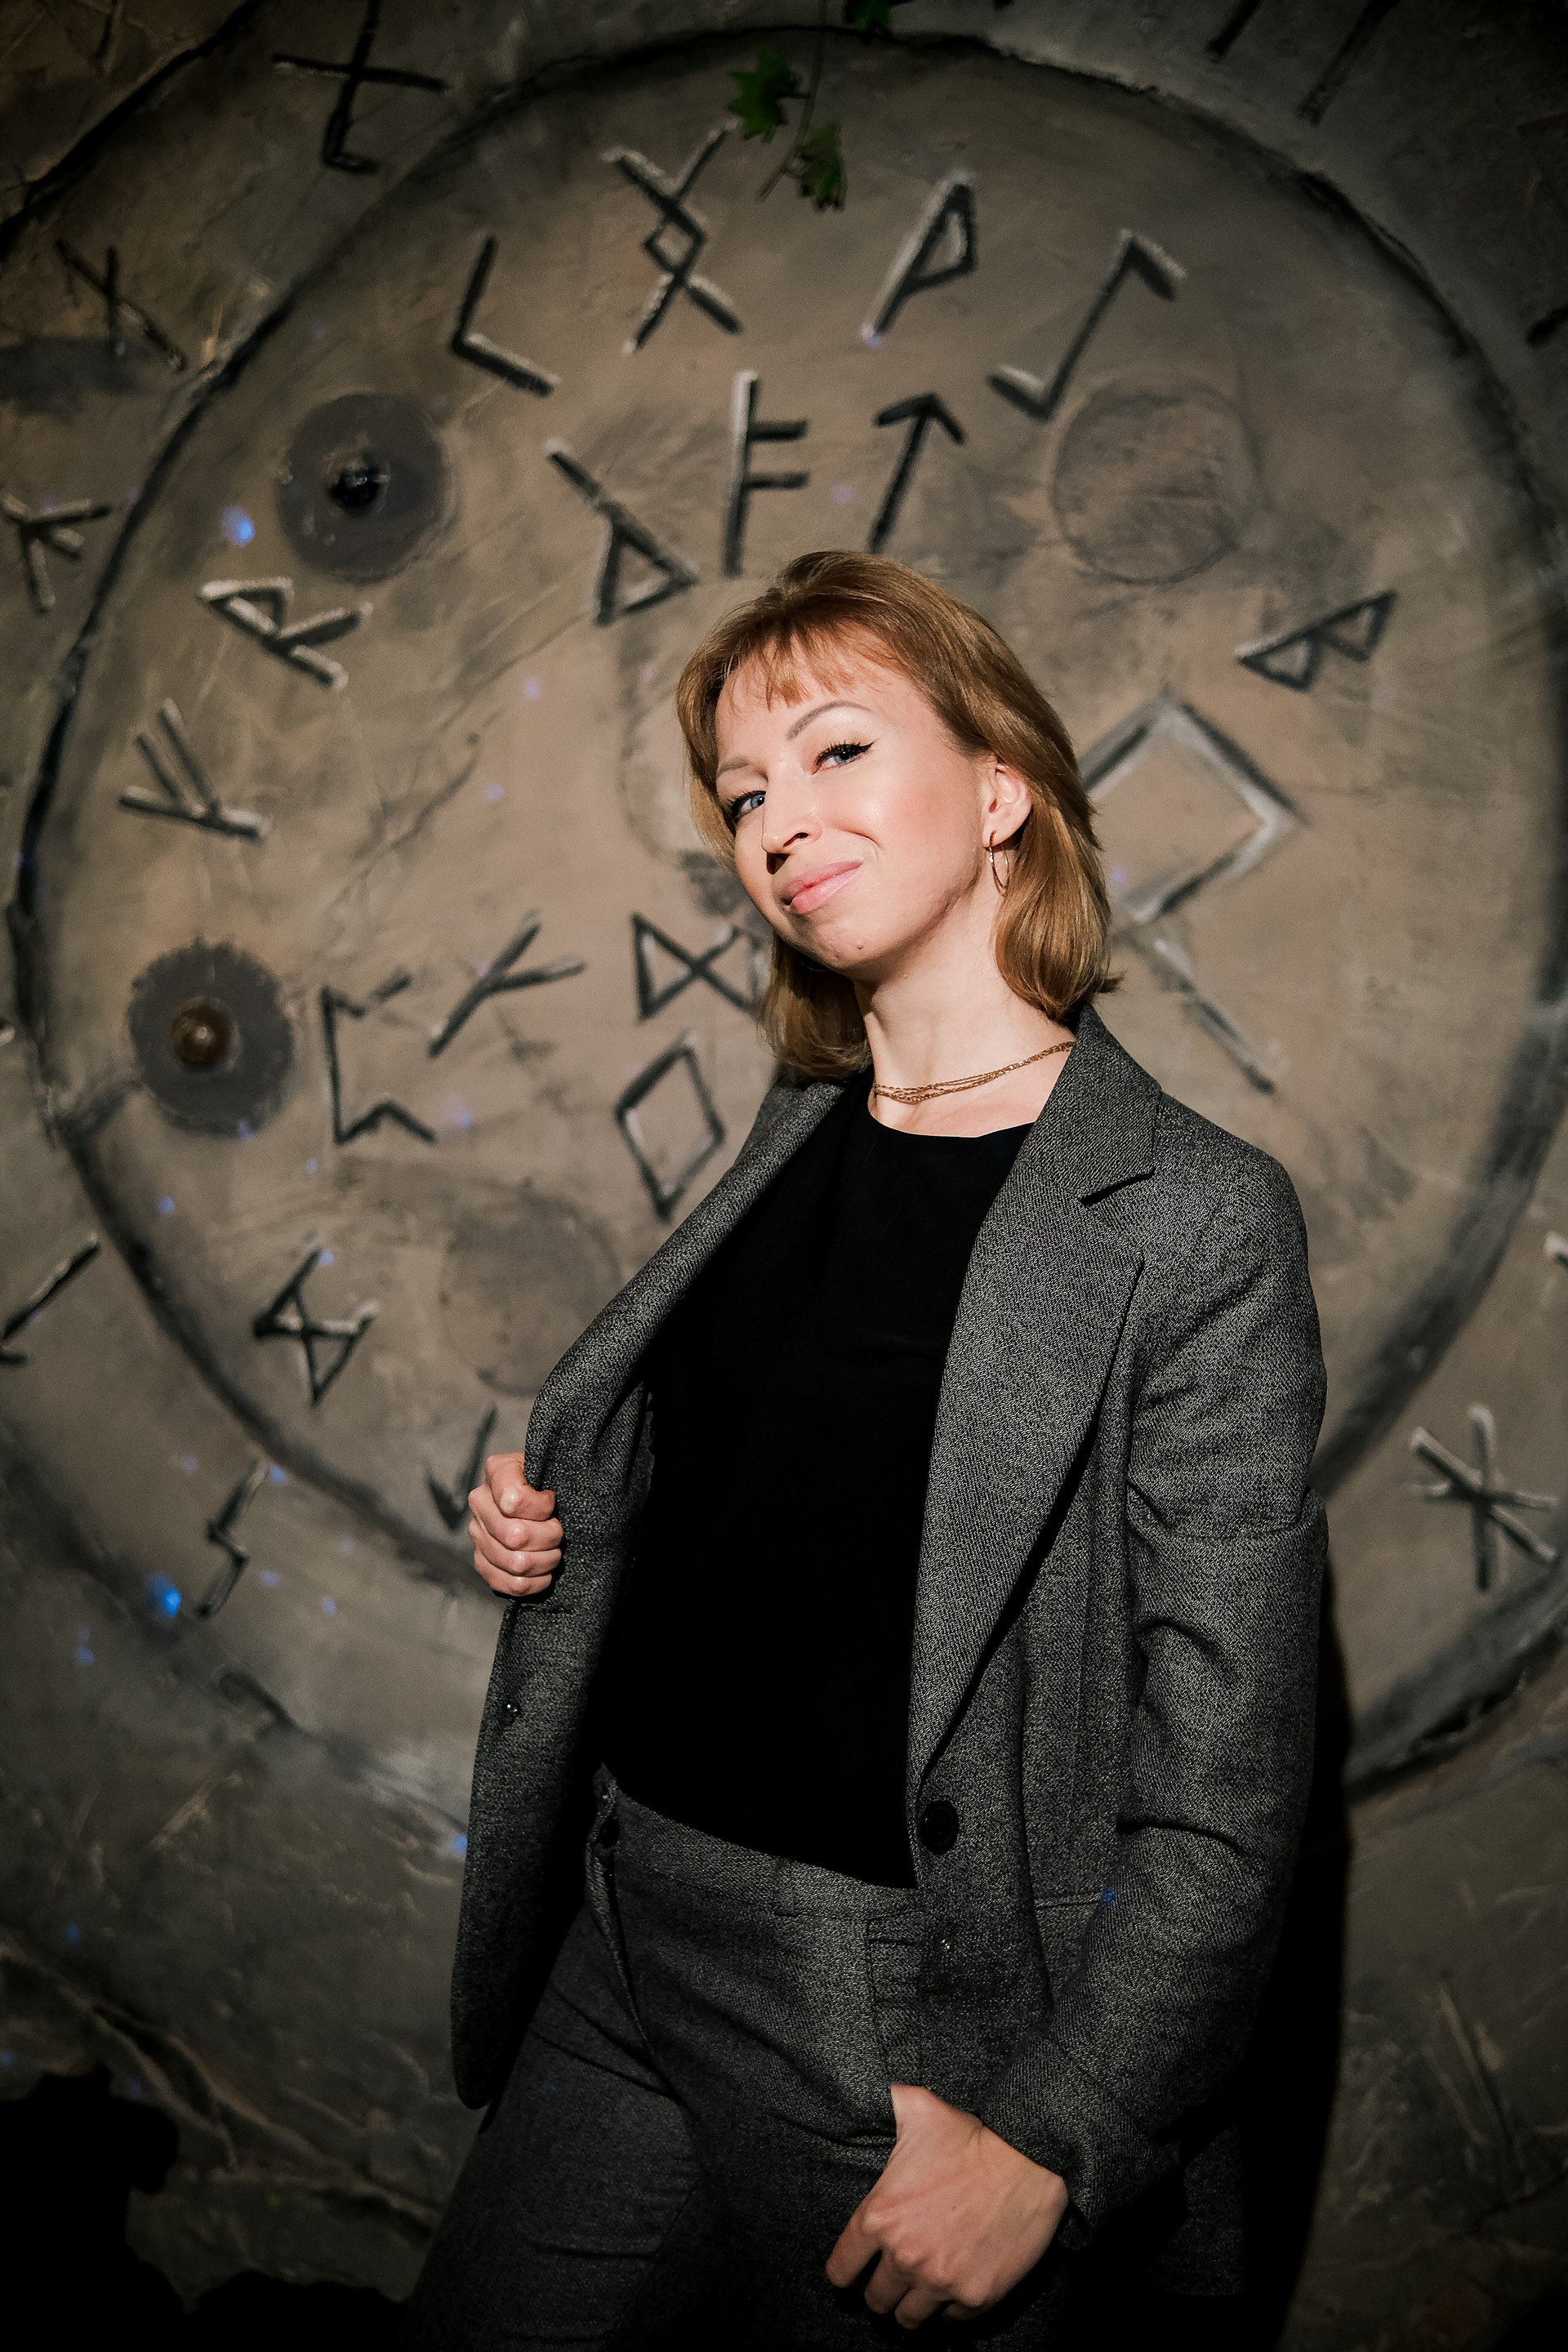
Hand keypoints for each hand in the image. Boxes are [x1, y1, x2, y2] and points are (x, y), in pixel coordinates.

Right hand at [468, 1452, 561, 1598]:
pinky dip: (532, 1583)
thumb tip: (546, 1498)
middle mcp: (480, 1501)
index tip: (552, 1505)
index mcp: (497, 1471)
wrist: (542, 1500)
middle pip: (516, 1535)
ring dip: (544, 1561)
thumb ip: (550, 1473)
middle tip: (558, 1533)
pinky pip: (506, 1583)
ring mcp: (478, 1533)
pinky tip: (543, 1573)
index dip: (542, 1507)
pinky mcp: (482, 1561)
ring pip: (515, 1563)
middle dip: (549, 1538)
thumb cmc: (550, 1483)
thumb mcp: (552, 1468)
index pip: (516, 1498)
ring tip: (553, 1552)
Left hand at [825, 2084, 1067, 2328]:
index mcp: (880, 2217)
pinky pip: (951, 2320)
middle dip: (881, 2288)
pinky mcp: (976, 2297)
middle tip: (894, 2275)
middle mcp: (905, 2256)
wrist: (1028, 2160)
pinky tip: (953, 2285)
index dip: (846, 2271)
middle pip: (876, 2299)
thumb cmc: (971, 2135)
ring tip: (920, 2286)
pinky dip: (950, 2308)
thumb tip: (862, 2089)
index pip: (842, 2270)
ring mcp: (941, 2281)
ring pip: (909, 2318)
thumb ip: (882, 2103)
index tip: (855, 2271)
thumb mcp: (916, 2109)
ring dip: (912, 2304)